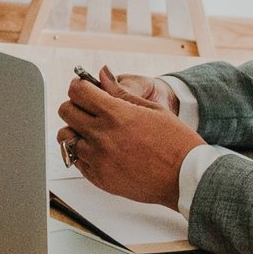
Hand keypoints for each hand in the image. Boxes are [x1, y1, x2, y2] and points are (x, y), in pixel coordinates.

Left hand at [57, 65, 203, 205]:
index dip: (80, 86)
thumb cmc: (176, 144)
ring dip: (76, 130)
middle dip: (75, 105)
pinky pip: (75, 159)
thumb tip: (102, 74)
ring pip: (65, 136)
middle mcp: (103, 136)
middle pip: (66, 111)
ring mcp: (98, 158)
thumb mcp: (153, 109)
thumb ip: (121, 92)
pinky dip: (82, 151)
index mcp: (116, 115)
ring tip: (92, 131)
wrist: (186, 179)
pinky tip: (99, 149)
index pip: (77, 91)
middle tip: (88, 109)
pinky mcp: (98, 177)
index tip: (85, 89)